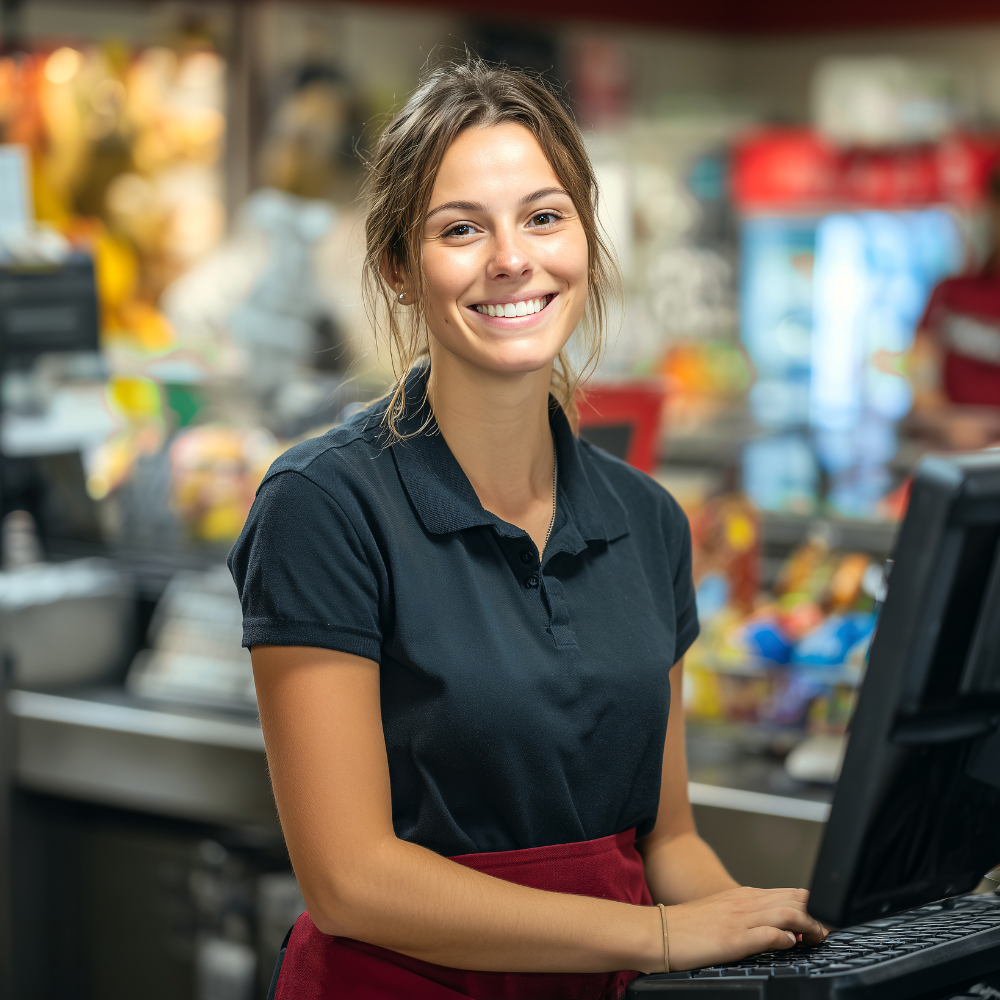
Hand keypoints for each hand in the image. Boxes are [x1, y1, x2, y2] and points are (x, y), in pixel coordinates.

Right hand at [663, 886, 826, 970]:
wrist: (658, 932)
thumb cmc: (687, 928)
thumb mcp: (721, 914)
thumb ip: (748, 918)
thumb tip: (776, 931)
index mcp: (743, 896)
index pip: (788, 894)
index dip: (810, 907)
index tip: (819, 924)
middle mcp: (744, 902)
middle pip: (794, 899)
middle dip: (816, 914)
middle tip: (824, 932)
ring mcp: (739, 919)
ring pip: (787, 912)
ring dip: (809, 926)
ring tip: (817, 939)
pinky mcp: (733, 939)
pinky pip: (768, 935)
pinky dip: (785, 938)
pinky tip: (791, 944)